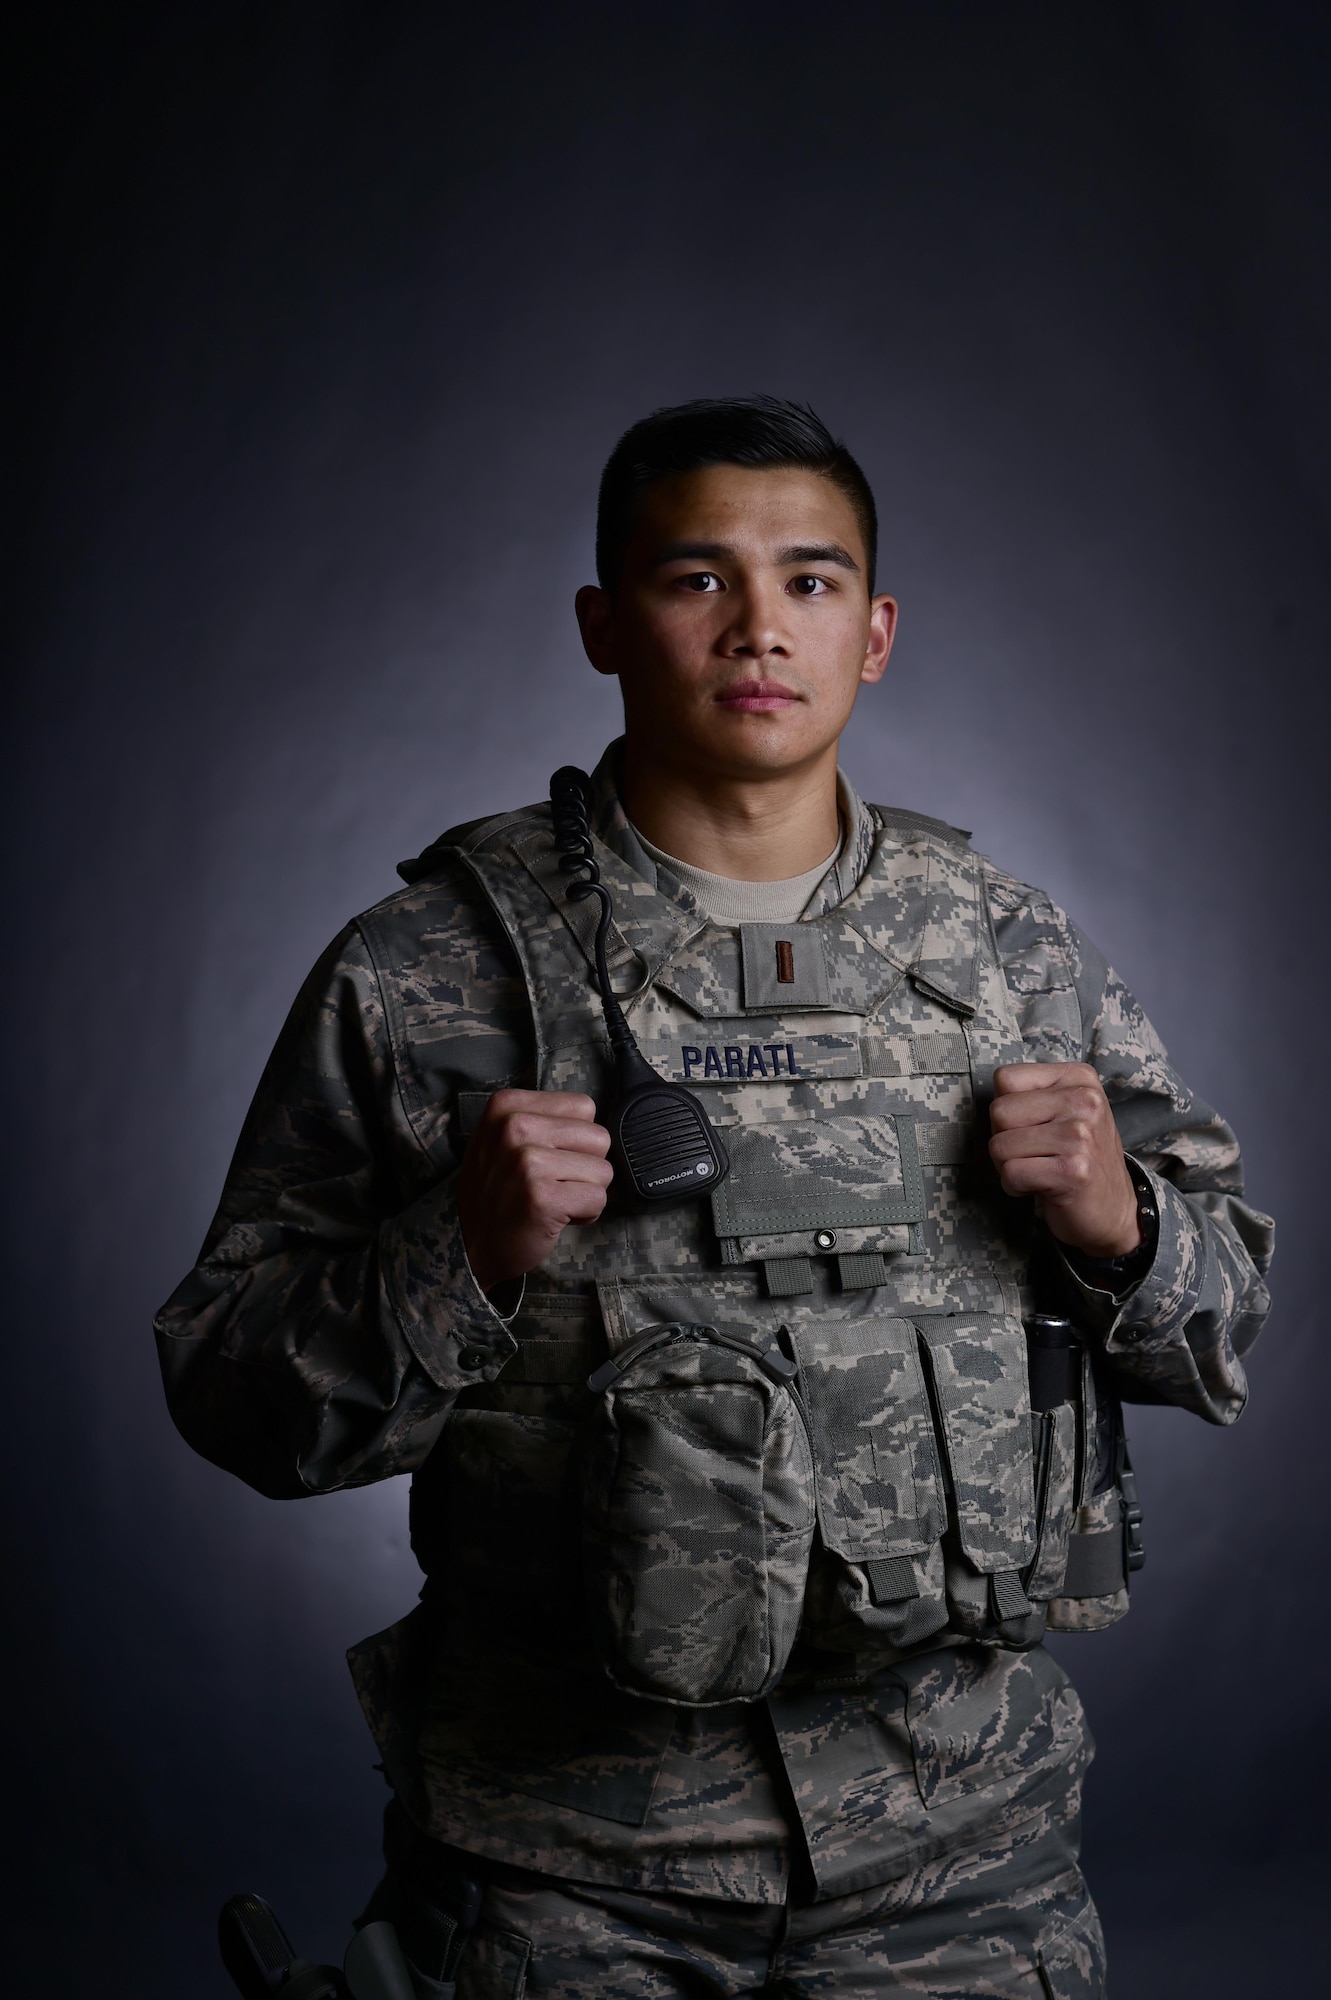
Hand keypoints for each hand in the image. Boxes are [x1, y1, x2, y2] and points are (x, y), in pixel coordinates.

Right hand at [456, 1089, 612, 1292]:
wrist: (472, 1243)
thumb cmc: (498, 1189)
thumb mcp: (501, 1137)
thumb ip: (542, 1118)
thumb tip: (591, 1118)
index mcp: (507, 1106)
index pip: (583, 1107)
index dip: (575, 1138)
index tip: (548, 1158)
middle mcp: (515, 1127)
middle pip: (598, 1138)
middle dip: (585, 1166)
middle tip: (552, 1183)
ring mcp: (528, 1163)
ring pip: (603, 1171)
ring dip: (585, 1192)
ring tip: (553, 1199)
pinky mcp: (542, 1198)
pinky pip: (598, 1199)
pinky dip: (585, 1214)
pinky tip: (555, 1217)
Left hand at [988, 1063, 1139, 1257]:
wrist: (1115, 1210)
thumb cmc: (1078, 1158)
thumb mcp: (1064, 1111)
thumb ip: (1030, 1094)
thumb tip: (992, 1096)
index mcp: (1079, 1078)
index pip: (1005, 1078)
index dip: (1007, 1109)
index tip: (1033, 1128)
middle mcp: (1084, 1101)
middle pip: (998, 1111)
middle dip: (1004, 1139)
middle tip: (1034, 1154)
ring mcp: (1080, 1135)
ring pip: (1000, 1145)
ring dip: (1008, 1166)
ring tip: (1040, 1170)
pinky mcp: (1073, 1171)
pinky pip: (1011, 1173)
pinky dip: (1016, 1187)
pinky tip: (1042, 1187)